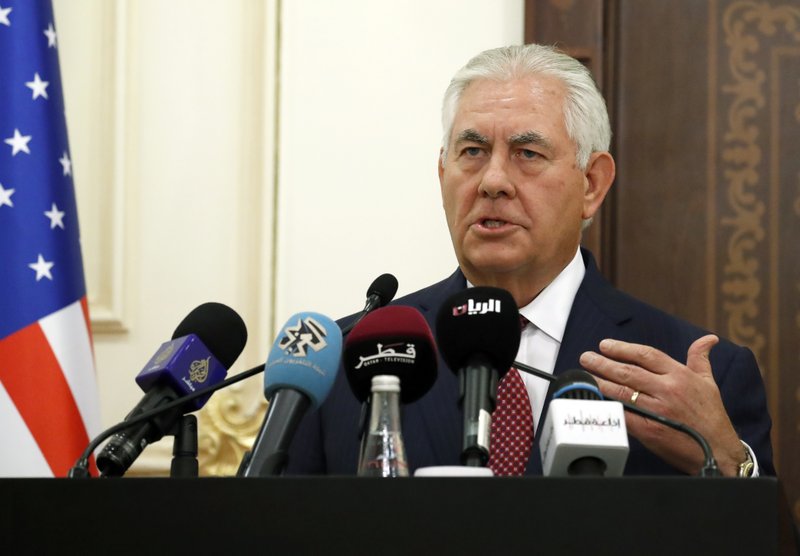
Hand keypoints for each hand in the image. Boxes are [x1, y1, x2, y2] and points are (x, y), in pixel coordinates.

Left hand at [579, 335, 744, 475]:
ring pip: (623, 391)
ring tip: (586, 375)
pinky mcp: (650, 430)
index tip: (605, 345)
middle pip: (629, 371)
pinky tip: (596, 401)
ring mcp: (658, 410)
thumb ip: (700, 359)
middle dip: (604, 363)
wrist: (719, 452)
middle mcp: (668, 390)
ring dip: (601, 382)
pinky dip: (609, 407)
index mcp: (680, 375)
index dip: (623, 348)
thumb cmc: (712, 417)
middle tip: (586, 358)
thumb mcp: (709, 383)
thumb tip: (708, 339)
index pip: (646, 355)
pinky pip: (624, 415)